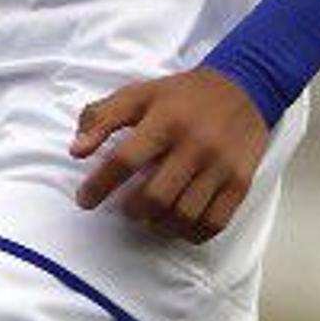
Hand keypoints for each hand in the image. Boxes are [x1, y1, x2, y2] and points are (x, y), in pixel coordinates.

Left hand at [70, 68, 270, 243]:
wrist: (243, 88)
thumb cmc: (182, 95)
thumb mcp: (138, 94)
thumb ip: (102, 117)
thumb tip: (76, 151)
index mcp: (166, 119)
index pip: (125, 160)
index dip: (99, 185)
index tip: (85, 200)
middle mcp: (195, 144)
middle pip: (154, 197)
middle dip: (131, 210)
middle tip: (127, 207)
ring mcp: (220, 166)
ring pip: (183, 216)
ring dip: (158, 224)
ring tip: (151, 215)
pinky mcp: (240, 183)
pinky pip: (213, 223)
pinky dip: (190, 232)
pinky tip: (178, 223)